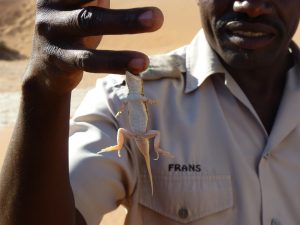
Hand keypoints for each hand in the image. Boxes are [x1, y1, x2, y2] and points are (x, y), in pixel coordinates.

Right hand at [24, 0, 163, 94]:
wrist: (45, 66)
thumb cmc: (74, 28)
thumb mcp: (83, 5)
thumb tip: (142, 8)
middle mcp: (52, 5)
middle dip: (123, 4)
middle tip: (157, 13)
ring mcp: (53, 31)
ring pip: (90, 22)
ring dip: (125, 23)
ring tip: (155, 25)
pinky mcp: (59, 59)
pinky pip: (89, 60)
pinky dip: (116, 63)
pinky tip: (139, 66)